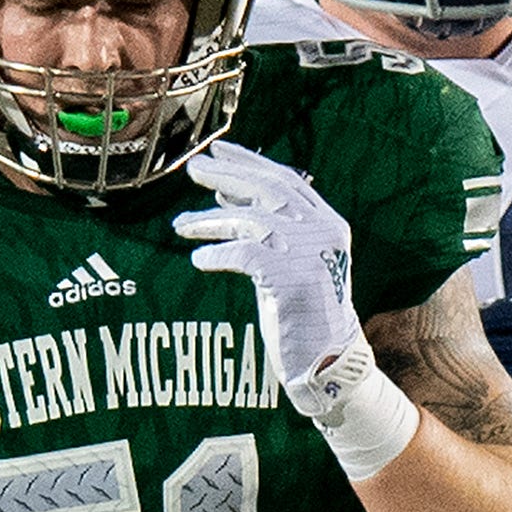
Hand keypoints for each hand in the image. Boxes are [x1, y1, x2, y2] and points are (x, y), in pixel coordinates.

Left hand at [174, 142, 362, 395]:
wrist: (328, 360)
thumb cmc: (305, 313)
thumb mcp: (292, 261)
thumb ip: (270, 228)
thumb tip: (225, 194)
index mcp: (330, 224)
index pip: (287, 180)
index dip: (251, 163)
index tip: (219, 152)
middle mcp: (324, 233)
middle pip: (269, 190)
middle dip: (227, 176)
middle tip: (193, 169)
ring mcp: (310, 254)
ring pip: (251, 220)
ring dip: (210, 221)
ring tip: (181, 226)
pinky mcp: (291, 278)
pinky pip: (242, 253)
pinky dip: (215, 254)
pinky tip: (199, 260)